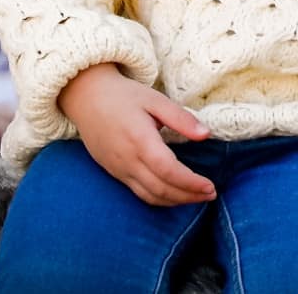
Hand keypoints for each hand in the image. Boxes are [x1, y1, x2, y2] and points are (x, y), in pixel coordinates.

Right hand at [56, 62, 216, 207]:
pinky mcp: (114, 172)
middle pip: (161, 189)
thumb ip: (180, 118)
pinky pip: (138, 192)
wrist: (86, 97)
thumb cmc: (123, 95)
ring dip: (175, 201)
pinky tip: (173, 194)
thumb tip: (206, 135)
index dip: (191, 183)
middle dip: (188, 196)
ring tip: (196, 197)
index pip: (169, 171)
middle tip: (210, 194)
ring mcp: (119, 169)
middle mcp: (128, 159)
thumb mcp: (155, 99)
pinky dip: (159, 198)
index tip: (210, 186)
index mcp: (140, 139)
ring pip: (150, 196)